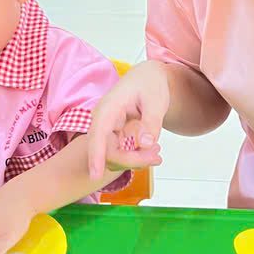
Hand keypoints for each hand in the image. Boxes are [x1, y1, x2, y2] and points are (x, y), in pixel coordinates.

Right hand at [87, 62, 166, 180]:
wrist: (147, 78)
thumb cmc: (150, 84)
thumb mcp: (156, 100)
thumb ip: (151, 122)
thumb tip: (145, 144)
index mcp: (109, 107)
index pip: (97, 133)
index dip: (95, 155)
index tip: (95, 175)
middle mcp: (103, 120)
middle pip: (108, 150)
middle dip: (132, 159)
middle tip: (157, 157)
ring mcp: (106, 129)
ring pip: (115, 155)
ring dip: (135, 159)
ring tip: (157, 153)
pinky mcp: (113, 136)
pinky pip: (121, 153)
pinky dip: (136, 156)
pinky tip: (152, 152)